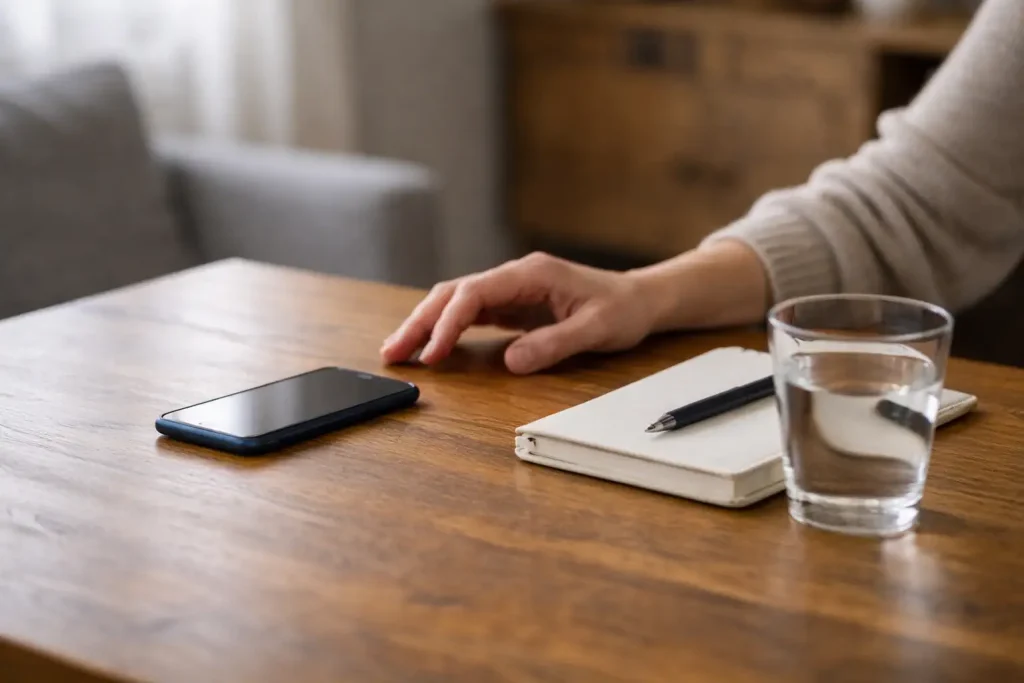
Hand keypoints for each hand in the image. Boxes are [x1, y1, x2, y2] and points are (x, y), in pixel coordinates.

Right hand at [379, 252, 657, 373]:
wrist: (639, 299)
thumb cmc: (622, 310)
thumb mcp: (596, 328)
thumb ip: (554, 343)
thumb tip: (511, 362)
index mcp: (530, 274)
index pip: (474, 293)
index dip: (448, 323)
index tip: (431, 352)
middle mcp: (514, 277)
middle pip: (453, 293)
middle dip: (420, 321)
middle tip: (392, 352)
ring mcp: (510, 290)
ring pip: (455, 302)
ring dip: (426, 325)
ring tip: (398, 352)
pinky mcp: (511, 306)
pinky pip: (469, 314)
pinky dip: (445, 330)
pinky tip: (430, 348)